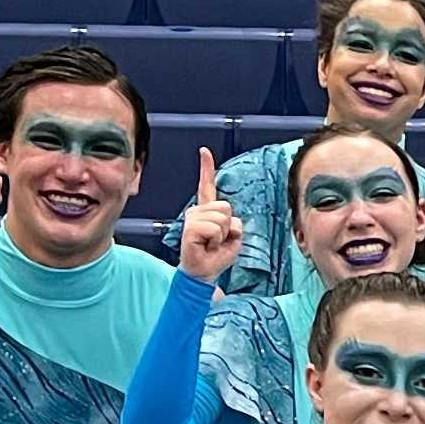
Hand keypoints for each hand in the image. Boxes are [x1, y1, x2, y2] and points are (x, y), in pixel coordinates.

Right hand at [177, 146, 244, 283]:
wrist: (204, 272)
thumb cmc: (217, 256)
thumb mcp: (233, 237)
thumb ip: (234, 223)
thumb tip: (230, 219)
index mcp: (208, 210)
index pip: (207, 186)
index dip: (206, 168)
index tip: (204, 151)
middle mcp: (197, 211)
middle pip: (226, 207)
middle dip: (229, 226)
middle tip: (217, 241)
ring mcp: (192, 218)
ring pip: (222, 218)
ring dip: (223, 235)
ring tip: (212, 244)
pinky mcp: (190, 228)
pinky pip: (215, 228)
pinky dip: (216, 240)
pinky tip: (206, 246)